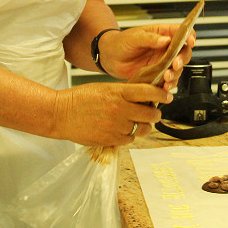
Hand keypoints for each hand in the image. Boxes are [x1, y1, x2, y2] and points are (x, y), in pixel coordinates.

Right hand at [52, 81, 171, 145]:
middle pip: (151, 113)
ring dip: (145, 126)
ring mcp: (116, 125)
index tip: (166, 96)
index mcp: (118, 92)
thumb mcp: (104, 88)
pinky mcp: (111, 139)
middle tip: (153, 112)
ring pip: (143, 128)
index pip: (148, 92)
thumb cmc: (80, 98)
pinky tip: (124, 130)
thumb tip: (143, 96)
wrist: (61, 114)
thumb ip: (124, 92)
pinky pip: (131, 139)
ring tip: (139, 122)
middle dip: (155, 113)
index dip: (161, 95)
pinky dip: (131, 135)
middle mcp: (120, 109)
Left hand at [99, 24, 195, 92]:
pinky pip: (168, 80)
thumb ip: (150, 38)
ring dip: (175, 74)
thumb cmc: (121, 42)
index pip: (183, 32)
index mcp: (163, 33)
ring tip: (166, 77)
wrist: (109, 57)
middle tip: (175, 64)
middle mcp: (166, 48)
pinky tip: (164, 86)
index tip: (189, 42)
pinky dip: (169, 84)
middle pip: (184, 52)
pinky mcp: (158, 74)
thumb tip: (165, 40)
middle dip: (182, 59)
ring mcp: (163, 62)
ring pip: (178, 69)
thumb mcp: (134, 37)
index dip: (189, 37)